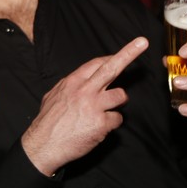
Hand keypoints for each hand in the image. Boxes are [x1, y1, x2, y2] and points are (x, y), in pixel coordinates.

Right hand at [20, 38, 148, 176]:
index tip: (124, 52)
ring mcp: (94, 106)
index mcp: (73, 82)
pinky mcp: (101, 123)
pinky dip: (110, 124)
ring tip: (103, 112)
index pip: (97, 63)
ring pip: (121, 96)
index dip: (113, 57)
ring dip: (117, 103)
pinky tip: (97, 129)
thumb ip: (69, 87)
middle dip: (129, 53)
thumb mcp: (53, 96)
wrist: (43, 145)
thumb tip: (80, 82)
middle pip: (111, 68)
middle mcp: (85, 91)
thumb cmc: (48, 122)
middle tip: (142, 42)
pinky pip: (117, 119)